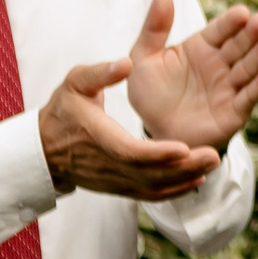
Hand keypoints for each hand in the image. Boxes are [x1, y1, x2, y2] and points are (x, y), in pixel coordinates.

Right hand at [39, 58, 225, 199]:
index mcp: (96, 136)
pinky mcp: (119, 187)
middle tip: (213, 156)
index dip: (157, 153)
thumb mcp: (74, 83)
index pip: (129, 152)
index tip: (184, 147)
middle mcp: (106, 163)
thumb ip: (99, 74)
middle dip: (182, 167)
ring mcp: (113, 179)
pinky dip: (174, 190)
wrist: (44, 148)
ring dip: (184, 178)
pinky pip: (149, 194)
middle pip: (148, 174)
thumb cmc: (63, 110)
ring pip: (152, 187)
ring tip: (212, 163)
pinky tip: (197, 178)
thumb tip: (126, 64)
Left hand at [125, 0, 257, 150]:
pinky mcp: (236, 110)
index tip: (241, 12)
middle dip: (252, 33)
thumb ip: (154, 29)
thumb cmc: (151, 95)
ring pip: (249, 67)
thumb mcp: (143, 59)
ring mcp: (230, 87)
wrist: (156, 133)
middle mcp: (220, 65)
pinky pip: (250, 95)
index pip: (219, 31)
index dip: (230, 22)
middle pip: (239, 46)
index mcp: (200, 48)